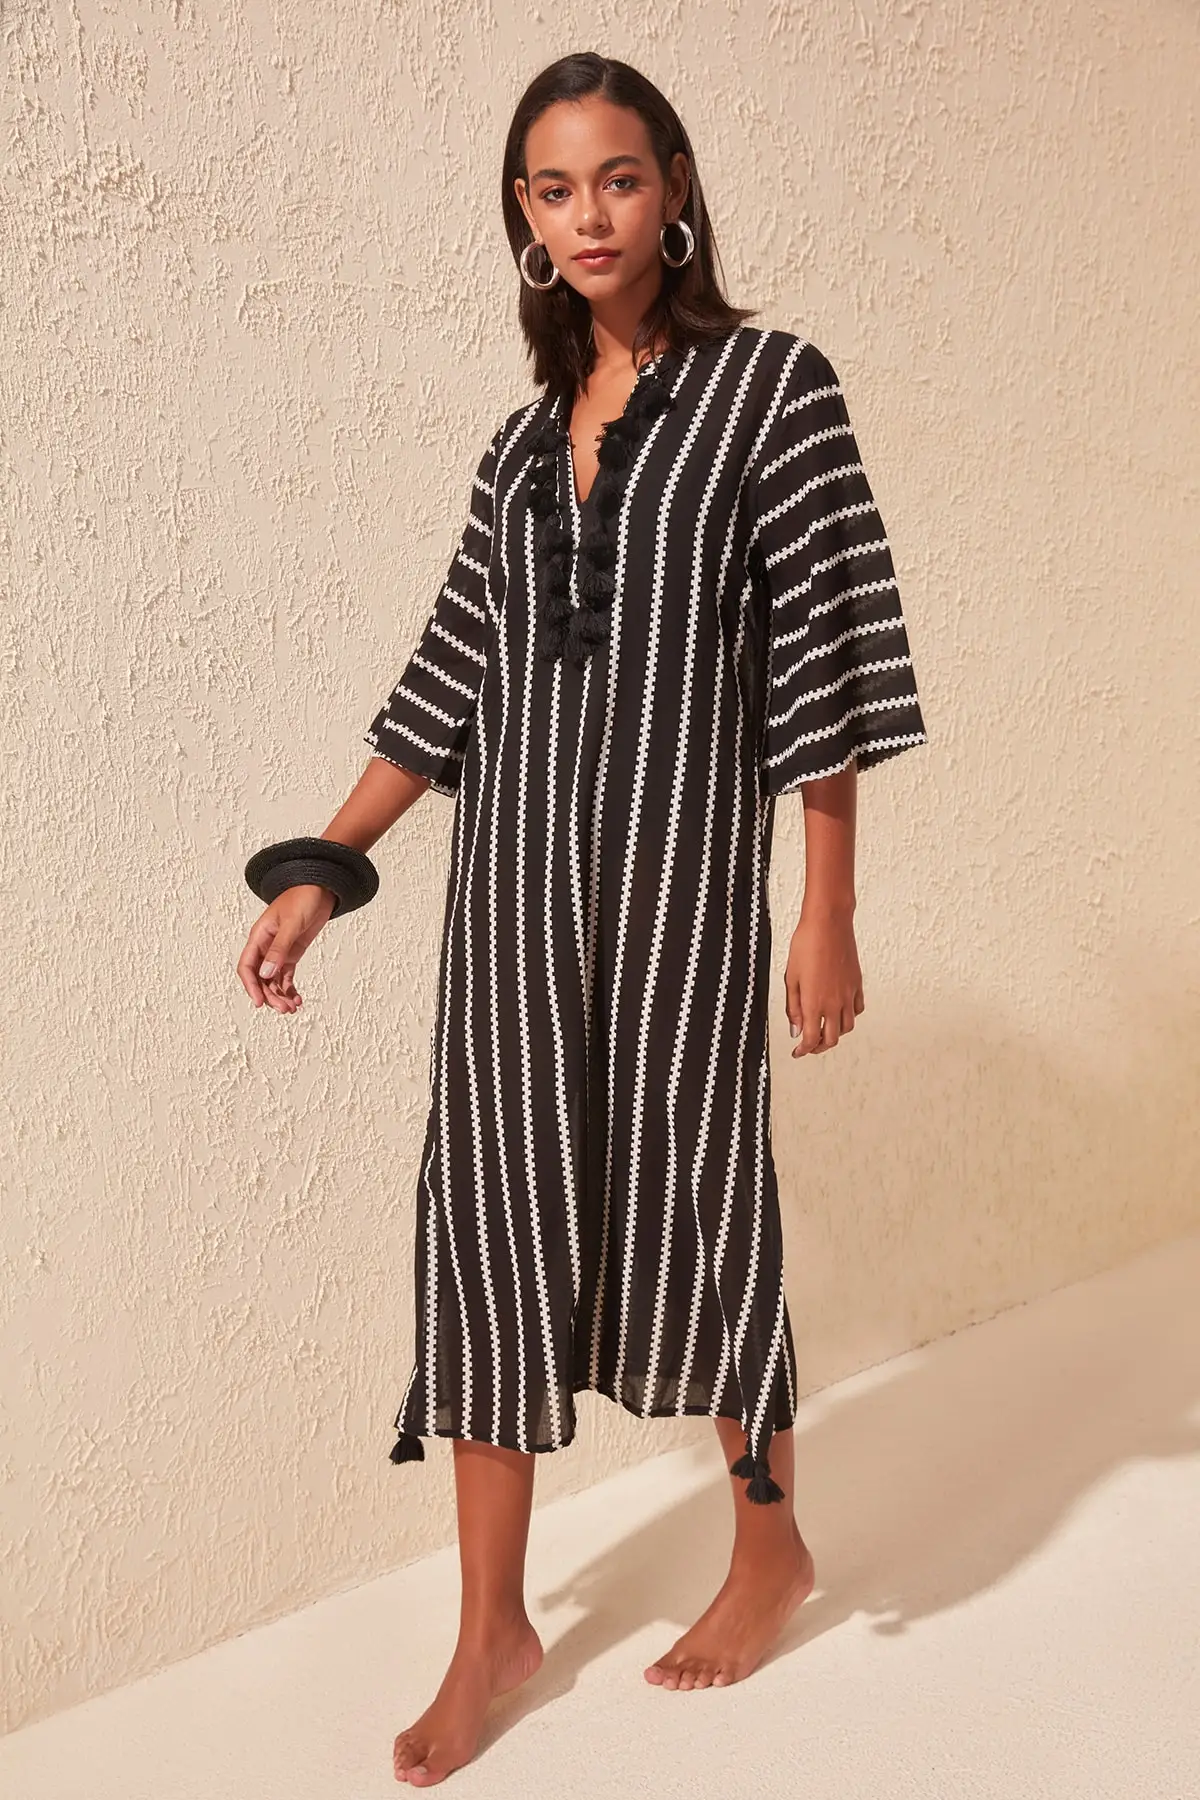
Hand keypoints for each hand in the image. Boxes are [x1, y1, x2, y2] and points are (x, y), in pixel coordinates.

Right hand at [237, 885, 336, 1014]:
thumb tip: (266, 974)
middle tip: (284, 1009)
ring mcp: (278, 951)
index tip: (260, 1003)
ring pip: (273, 980)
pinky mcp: (291, 953)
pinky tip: (297, 999)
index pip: (247, 966)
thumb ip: (279, 949)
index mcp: (259, 936)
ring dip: (280, 995)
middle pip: (260, 978)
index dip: (251, 986)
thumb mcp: (291, 924)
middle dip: (270, 995)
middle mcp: (265, 946)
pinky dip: (290, 989)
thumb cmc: (302, 898)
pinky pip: (285, 976)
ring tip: (292, 1008)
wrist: (320, 888)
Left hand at [784, 904, 863, 1055]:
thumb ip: (792, 1007)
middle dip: (819, 1047)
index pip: (811, 1039)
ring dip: (835, 1033)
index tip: (797, 1052)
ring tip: (824, 1029)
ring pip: (847, 1027)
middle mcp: (834, 1003)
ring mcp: (848, 995)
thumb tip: (795, 1029)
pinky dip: (849, 1017)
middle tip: (809, 1045)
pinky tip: (840, 1011)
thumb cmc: (806, 945)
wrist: (828, 924)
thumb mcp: (790, 978)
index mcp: (814, 1003)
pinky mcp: (857, 984)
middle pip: (831, 1039)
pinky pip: (858, 1010)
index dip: (803, 1050)